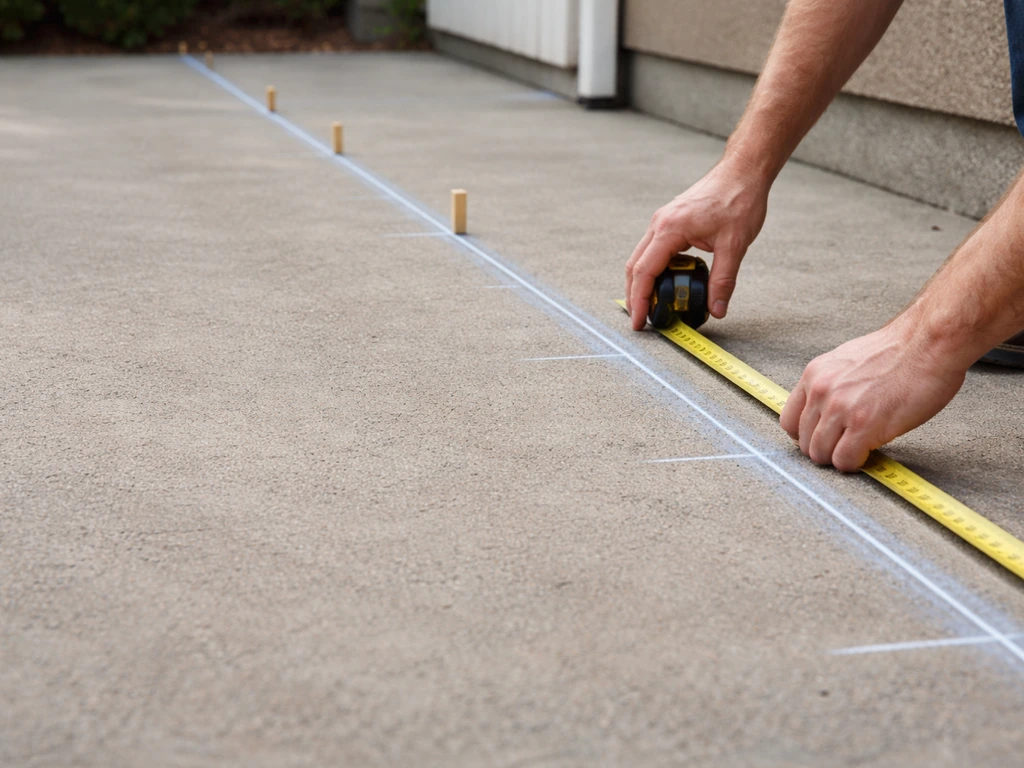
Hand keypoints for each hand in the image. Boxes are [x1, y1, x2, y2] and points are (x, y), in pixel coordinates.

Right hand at [625, 154, 769, 330]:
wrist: (743, 171)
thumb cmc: (739, 199)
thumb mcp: (734, 245)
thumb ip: (723, 281)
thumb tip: (717, 309)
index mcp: (670, 229)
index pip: (644, 271)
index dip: (639, 300)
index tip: (640, 321)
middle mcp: (660, 224)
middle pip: (635, 266)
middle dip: (634, 295)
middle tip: (641, 319)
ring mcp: (662, 221)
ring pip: (641, 257)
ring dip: (642, 282)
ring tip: (650, 305)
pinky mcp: (669, 220)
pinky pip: (652, 249)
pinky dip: (653, 269)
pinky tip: (665, 282)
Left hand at [780, 322, 966, 471]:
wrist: (929, 343)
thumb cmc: (899, 351)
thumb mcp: (847, 360)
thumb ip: (831, 386)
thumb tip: (825, 412)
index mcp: (814, 375)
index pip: (789, 421)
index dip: (807, 436)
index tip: (824, 439)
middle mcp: (821, 391)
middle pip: (804, 442)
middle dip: (826, 449)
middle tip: (847, 446)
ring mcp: (840, 409)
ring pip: (821, 455)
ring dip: (840, 458)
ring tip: (860, 449)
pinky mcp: (864, 424)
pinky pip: (845, 460)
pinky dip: (856, 463)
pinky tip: (870, 452)